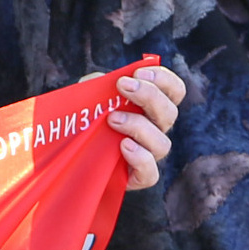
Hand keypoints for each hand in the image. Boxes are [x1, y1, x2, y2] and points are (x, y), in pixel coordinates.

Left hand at [97, 62, 185, 190]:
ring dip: (139, 126)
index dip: (164, 79)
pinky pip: (150, 173)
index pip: (175, 91)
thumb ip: (99, 84)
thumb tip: (105, 79)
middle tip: (122, 85)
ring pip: (162, 143)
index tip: (138, 72)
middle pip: (170, 113)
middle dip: (149, 95)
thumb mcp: (91, 96)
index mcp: (152, 107)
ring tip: (113, 119)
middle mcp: (156, 130)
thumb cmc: (86, 120)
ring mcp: (149, 155)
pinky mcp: (138, 178)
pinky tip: (123, 145)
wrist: (73, 156)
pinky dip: (140, 158)